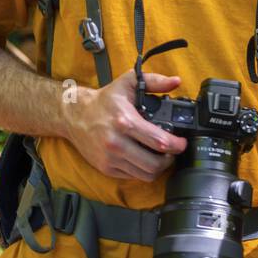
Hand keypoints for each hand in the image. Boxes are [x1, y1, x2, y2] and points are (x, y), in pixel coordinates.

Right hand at [63, 69, 187, 180]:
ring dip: (158, 168)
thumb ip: (154, 81)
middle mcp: (117, 143)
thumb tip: (175, 81)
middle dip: (170, 159)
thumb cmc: (104, 100)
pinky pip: (132, 177)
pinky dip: (142, 171)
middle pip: (154, 164)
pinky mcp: (106, 168)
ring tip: (161, 157)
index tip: (182, 143)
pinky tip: (145, 159)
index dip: (176, 145)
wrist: (74, 116)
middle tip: (173, 152)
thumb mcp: (128, 82)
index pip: (159, 141)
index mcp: (125, 122)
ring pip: (144, 174)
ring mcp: (110, 158)